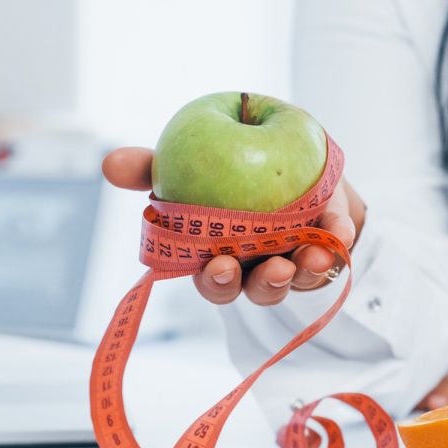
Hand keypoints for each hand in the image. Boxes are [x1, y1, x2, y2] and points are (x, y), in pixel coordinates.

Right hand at [101, 147, 365, 305]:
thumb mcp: (190, 158)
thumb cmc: (230, 164)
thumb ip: (153, 166)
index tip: (217, 267)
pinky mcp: (326, 250)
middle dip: (260, 285)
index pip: (209, 279)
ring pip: (295, 281)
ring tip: (311, 255)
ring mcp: (291, 263)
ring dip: (303, 272)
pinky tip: (339, 231)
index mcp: (217, 255)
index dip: (213, 280)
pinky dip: (337, 244)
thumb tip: (108, 164)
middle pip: (252, 290)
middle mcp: (253, 268)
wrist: (290, 157)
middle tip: (270, 269)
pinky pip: (333, 255)